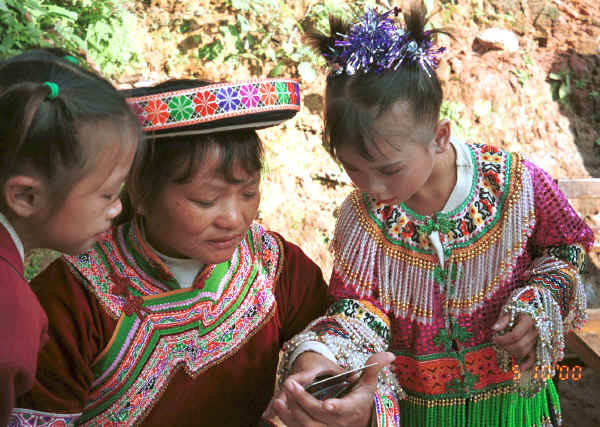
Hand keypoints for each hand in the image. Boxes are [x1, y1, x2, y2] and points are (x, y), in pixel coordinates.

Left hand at [268, 352, 394, 426]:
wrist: (357, 421)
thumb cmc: (360, 398)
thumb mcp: (368, 383)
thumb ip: (374, 367)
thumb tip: (390, 354)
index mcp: (353, 408)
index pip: (344, 409)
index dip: (336, 408)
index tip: (327, 404)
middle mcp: (339, 423)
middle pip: (319, 415)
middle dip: (303, 401)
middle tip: (289, 383)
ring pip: (307, 426)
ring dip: (291, 414)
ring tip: (280, 398)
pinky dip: (288, 420)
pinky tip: (278, 407)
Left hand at [492, 313, 537, 370]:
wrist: (529, 307)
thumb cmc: (516, 308)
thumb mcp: (508, 309)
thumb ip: (503, 320)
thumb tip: (494, 329)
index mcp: (529, 321)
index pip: (515, 335)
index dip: (503, 339)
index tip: (494, 338)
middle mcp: (536, 331)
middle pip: (520, 346)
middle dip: (505, 346)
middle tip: (496, 342)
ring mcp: (538, 339)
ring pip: (524, 352)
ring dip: (511, 351)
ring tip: (503, 345)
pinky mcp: (538, 346)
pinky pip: (534, 358)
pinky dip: (527, 364)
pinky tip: (519, 368)